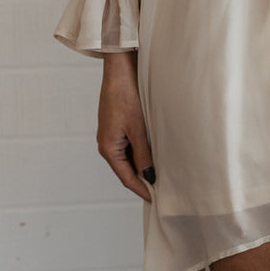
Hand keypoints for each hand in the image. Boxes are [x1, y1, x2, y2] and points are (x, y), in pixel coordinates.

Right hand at [97, 50, 154, 201]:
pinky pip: (129, 146)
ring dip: (142, 165)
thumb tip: (149, 176)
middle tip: (162, 191)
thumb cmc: (126, 97)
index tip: (156, 200)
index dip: (142, 190)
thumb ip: (144, 155)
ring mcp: (111, 135)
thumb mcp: (138, 129)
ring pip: (128, 157)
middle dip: (143, 180)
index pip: (126, 177)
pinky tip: (154, 153)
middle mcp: (107, 144)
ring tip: (161, 175)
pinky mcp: (117, 125)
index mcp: (108, 148)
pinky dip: (141, 152)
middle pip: (126, 169)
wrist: (119, 70)